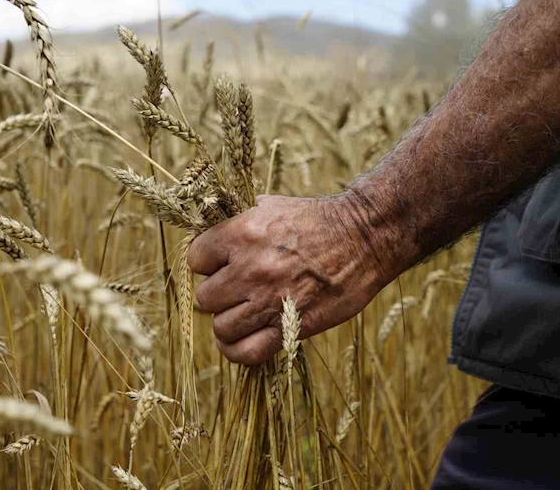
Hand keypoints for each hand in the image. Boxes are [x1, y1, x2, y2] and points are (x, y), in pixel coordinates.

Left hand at [188, 194, 396, 364]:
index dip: (207, 263)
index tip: (221, 264)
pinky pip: (246, 351)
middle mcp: (251, 268)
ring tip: (241, 315)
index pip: (196, 259)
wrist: (363, 238)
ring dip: (228, 323)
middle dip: (217, 294)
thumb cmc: (315, 220)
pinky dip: (237, 350)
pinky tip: (241, 340)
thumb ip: (236, 222)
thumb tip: (208, 235)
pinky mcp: (290, 326)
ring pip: (222, 327)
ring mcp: (269, 300)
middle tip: (235, 290)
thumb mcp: (271, 206)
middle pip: (205, 297)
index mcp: (242, 233)